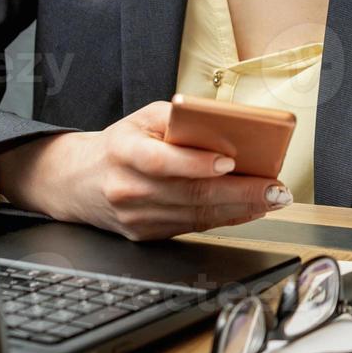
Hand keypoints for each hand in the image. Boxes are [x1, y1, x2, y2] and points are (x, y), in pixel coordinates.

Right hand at [0, 100, 291, 240]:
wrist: (77, 181)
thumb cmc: (120, 144)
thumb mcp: (141, 119)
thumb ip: (179, 117)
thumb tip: (224, 122)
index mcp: (123, 151)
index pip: (162, 161)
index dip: (197, 163)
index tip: (230, 161)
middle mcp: (127, 188)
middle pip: (190, 194)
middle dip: (239, 192)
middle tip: (274, 187)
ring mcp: (136, 218)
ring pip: (196, 216)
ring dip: (240, 209)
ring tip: (271, 198)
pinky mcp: (146, 235)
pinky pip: (192, 227)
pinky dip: (224, 218)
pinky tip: (248, 209)